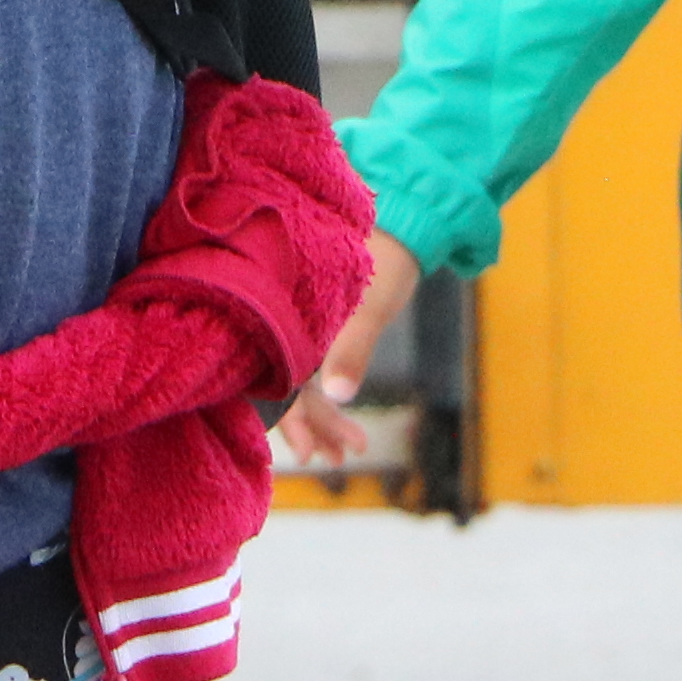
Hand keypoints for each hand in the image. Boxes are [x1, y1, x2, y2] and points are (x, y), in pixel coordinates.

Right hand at [278, 230, 423, 469]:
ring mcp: (307, 329)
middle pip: (287, 388)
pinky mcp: (323, 328)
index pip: (275, 380)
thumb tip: (336, 396)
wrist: (406, 220)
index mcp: (292, 321)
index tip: (305, 454)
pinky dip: (332, 399)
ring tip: (350, 452)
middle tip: (332, 460)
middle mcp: (292, 326)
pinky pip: (317, 372)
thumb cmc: (388, 259)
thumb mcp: (372, 310)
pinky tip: (350, 422)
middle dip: (310, 428)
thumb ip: (353, 351)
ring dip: (325, 420)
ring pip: (303, 383)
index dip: (289, 421)